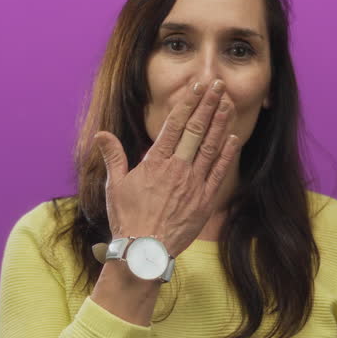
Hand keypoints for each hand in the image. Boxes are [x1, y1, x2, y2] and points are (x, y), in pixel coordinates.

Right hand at [93, 79, 239, 256]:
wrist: (145, 252)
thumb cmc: (127, 219)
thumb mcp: (116, 185)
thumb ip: (114, 156)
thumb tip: (102, 134)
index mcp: (155, 162)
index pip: (174, 125)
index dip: (187, 103)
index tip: (196, 87)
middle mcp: (177, 168)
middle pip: (196, 129)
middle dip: (208, 105)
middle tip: (218, 86)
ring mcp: (193, 184)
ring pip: (211, 147)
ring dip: (220, 123)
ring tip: (228, 103)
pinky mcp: (204, 201)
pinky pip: (219, 172)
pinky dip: (227, 154)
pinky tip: (234, 138)